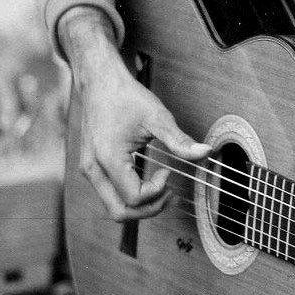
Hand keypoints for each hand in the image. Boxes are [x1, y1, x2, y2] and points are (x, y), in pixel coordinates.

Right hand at [60, 6, 209, 220]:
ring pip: (113, 207)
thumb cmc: (126, 96)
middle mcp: (93, 169)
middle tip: (169, 192)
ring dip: (140, 205)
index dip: (157, 191)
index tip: (168, 171)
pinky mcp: (92, 167)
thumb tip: (205, 153)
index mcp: (107, 158)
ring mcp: (89, 169)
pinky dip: (130, 195)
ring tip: (161, 187)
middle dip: (149, 209)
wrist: (99, 82)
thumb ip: (180, 140)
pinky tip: (146, 178)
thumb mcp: (157, 117)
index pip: (134, 197)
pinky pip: (109, 194)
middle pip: (120, 212)